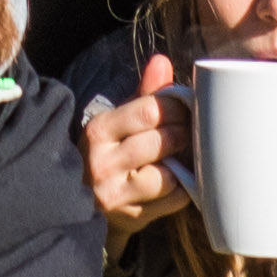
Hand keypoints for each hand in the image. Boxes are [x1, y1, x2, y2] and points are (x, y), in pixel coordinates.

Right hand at [81, 53, 185, 235]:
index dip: (175, 108)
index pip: (149, 110)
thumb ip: (143, 94)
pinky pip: (173, 198)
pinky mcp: (132, 217)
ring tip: (181, 156)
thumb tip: (162, 60)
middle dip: (182, 134)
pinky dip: (182, 188)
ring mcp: (116, 194)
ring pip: (167, 174)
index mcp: (98, 131)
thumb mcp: (118, 122)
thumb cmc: (112, 154)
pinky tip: (177, 180)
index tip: (184, 109)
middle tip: (188, 132)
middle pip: (162, 141)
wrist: (88, 204)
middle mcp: (102, 162)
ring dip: (182, 164)